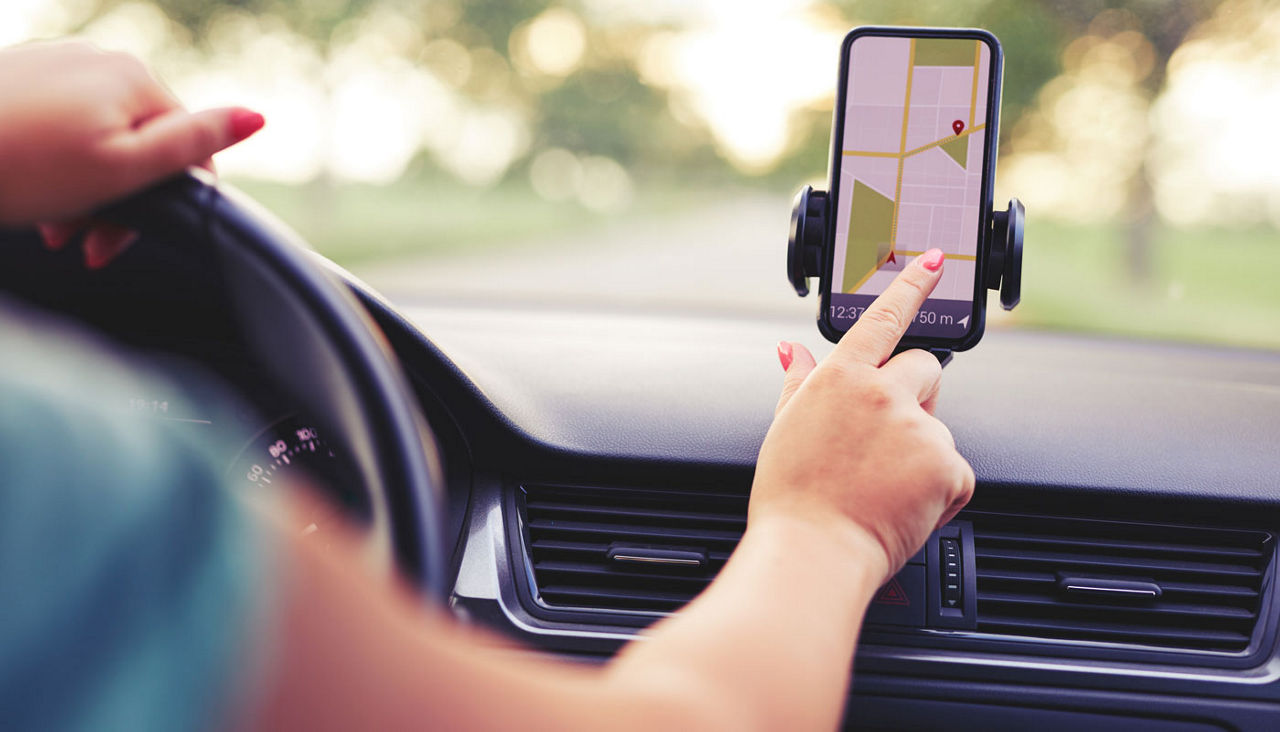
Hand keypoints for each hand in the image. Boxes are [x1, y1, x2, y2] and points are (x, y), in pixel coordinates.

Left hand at [0, 40, 263, 263]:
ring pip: (98, 139)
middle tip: (84, 246)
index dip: (168, 202)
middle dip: (120, 201)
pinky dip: (56, 168)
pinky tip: (32, 198)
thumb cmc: (23, 170)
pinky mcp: (18, 78)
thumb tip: (257, 117)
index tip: (124, 243)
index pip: (187, 146)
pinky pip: (59, 127)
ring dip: (86, 192)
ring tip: (54, 230)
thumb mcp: (124, 168)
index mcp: (135, 78)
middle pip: (140, 143)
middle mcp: (99, 58)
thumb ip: (194, 141)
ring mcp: (55, 64)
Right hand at [750, 248, 975, 581]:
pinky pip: (955, 471)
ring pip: (937, 427)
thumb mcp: (785, 429)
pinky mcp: (946, 464)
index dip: (913, 285)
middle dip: (916, 394)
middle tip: (887, 440)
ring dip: (921, 452)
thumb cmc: (793, 499)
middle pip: (925, 369)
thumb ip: (799, 383)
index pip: (884, 317)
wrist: (814, 551)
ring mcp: (917, 427)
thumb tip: (792, 351)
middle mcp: (882, 393)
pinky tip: (904, 505)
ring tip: (882, 488)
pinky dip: (939, 490)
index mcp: (840, 377)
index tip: (938, 261)